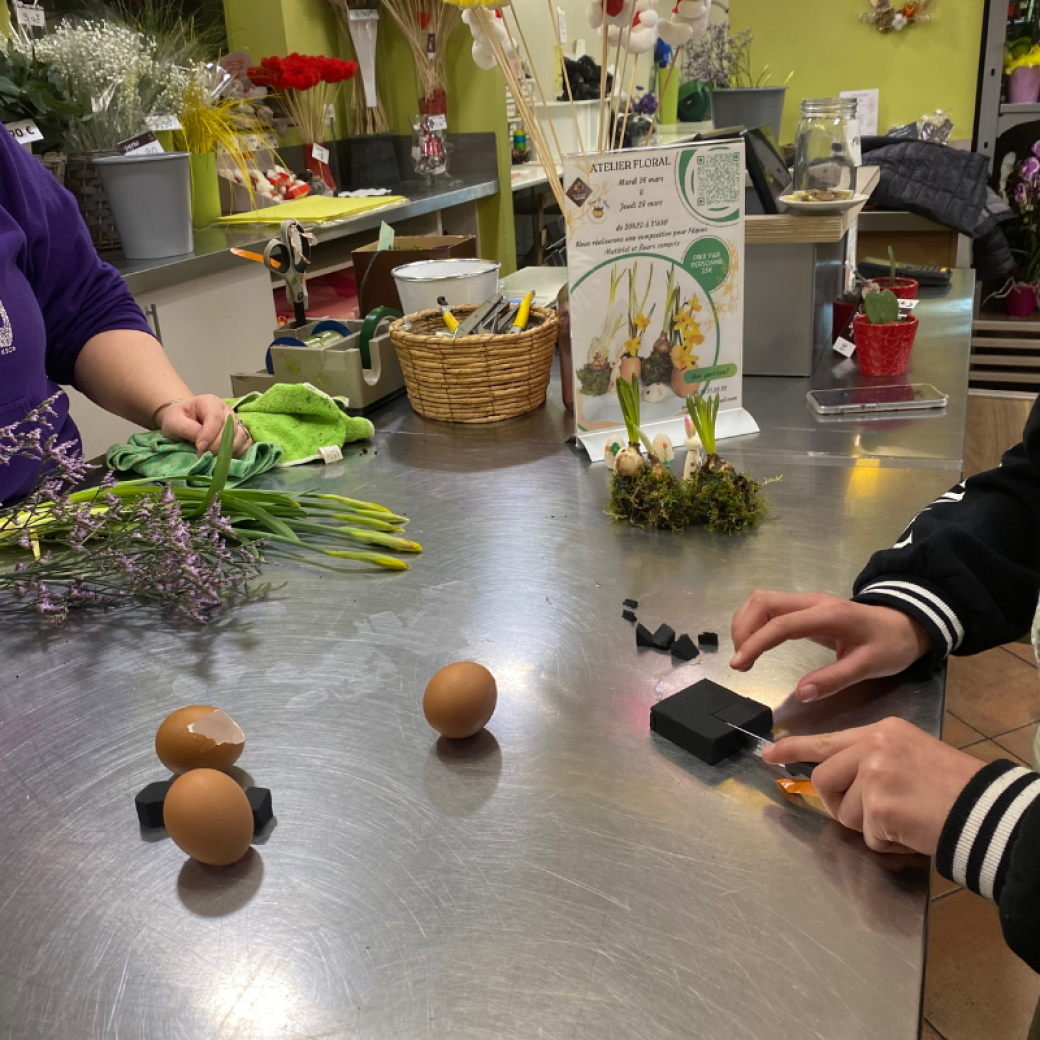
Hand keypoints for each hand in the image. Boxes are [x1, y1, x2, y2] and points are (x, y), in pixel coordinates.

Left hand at [159, 395, 250, 458]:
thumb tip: (203, 444)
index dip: (209, 435)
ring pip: (241, 437)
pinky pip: (246, 444)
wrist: (182, 420)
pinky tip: (224, 457)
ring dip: (228, 450)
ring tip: (212, 457)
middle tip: (203, 455)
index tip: (199, 448)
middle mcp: (226, 411)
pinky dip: (238, 453)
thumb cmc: (178, 419)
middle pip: (231, 428)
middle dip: (217, 445)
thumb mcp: (175, 422)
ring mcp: (235, 422)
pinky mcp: (240, 434)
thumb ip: (188, 430)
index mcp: (210, 402)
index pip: (215, 418)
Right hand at [729, 590, 929, 701]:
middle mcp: (812, 602)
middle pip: (763, 602)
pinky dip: (754, 622)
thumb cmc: (889, 646)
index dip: (755, 643)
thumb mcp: (869, 667)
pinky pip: (769, 607)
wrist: (905, 624)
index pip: (781, 624)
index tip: (738, 665)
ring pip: (762, 600)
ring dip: (745, 623)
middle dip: (743, 629)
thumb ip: (834, 679)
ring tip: (744, 656)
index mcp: (828, 615)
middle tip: (740, 662)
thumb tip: (801, 694)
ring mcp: (806, 601)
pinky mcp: (803, 607)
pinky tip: (754, 644)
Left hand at [763, 717, 984, 855]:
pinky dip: (885, 841)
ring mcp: (874, 775)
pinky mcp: (879, 807)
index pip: (825, 740)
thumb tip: (833, 778)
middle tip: (871, 812)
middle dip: (838, 802)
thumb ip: (868, 760)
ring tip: (902, 817)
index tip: (768, 754)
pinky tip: (910, 829)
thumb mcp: (907, 755)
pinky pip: (866, 834)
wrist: (985, 809)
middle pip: (824, 779)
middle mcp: (873, 746)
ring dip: (868, 825)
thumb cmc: (951, 786)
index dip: (792, 749)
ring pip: (843, 811)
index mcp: (881, 731)